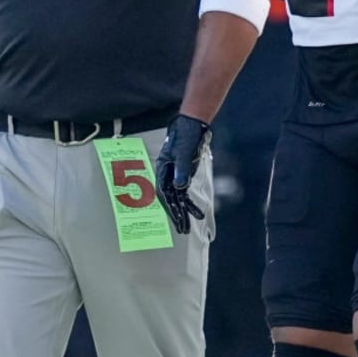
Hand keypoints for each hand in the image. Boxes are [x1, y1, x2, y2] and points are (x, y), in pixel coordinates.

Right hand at [155, 113, 211, 234]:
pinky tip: (195, 213)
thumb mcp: (184, 152)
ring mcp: (175, 176)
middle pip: (170, 199)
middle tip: (182, 230)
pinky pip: (186, 193)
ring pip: (178, 199)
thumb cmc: (185, 137)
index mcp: (162, 169)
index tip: (175, 217)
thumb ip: (182, 170)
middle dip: (176, 215)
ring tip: (187, 228)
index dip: (169, 206)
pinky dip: (190, 204)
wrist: (192, 126)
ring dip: (183, 213)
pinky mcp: (184, 176)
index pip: (163, 192)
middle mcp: (167, 176)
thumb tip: (179, 187)